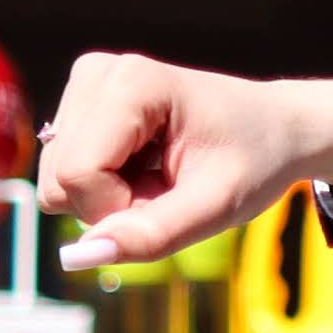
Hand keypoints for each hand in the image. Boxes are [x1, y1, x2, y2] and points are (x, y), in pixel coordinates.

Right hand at [43, 54, 332, 271]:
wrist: (277, 128)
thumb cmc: (256, 160)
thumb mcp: (218, 205)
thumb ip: (152, 233)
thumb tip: (78, 258)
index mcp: (132, 83)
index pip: (78, 174)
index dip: (119, 208)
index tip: (172, 198)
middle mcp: (98, 74)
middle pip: (59, 180)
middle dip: (114, 204)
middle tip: (173, 187)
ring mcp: (85, 86)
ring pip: (55, 182)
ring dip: (111, 197)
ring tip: (164, 175)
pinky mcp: (81, 105)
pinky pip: (63, 175)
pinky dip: (106, 187)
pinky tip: (147, 167)